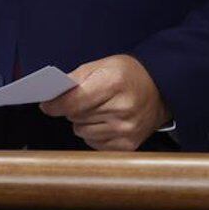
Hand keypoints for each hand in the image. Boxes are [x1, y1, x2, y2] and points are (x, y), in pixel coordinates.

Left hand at [40, 55, 168, 151]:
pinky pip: (93, 143)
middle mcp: (122, 109)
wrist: (162, 89)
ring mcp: (126, 129)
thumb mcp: (103, 65)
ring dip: (85, 122)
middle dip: (75, 109)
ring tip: (101, 109)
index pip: (72, 102)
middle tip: (89, 99)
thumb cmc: (128, 75)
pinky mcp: (127, 145)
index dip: (54, 104)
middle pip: (75, 117)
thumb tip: (50, 99)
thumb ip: (75, 79)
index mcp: (114, 83)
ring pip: (82, 132)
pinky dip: (95, 133)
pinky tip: (108, 121)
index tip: (46, 104)